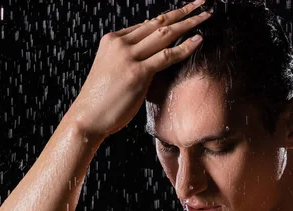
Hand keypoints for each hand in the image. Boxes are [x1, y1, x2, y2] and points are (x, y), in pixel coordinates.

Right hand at [67, 0, 210, 138]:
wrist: (87, 117)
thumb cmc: (100, 99)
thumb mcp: (111, 69)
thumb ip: (128, 58)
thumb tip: (149, 55)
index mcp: (112, 40)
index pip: (146, 24)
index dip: (167, 17)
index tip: (183, 12)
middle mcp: (120, 44)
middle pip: (158, 22)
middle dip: (182, 11)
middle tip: (201, 3)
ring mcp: (128, 57)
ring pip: (165, 34)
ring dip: (189, 23)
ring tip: (206, 16)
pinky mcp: (138, 73)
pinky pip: (167, 56)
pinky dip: (185, 47)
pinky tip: (199, 40)